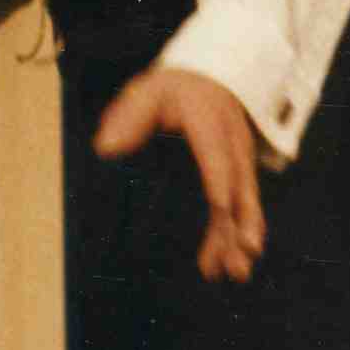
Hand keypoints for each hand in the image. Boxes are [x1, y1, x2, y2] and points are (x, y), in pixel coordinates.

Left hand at [93, 67, 267, 281]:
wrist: (209, 77)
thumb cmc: (172, 90)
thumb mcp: (147, 92)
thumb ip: (129, 118)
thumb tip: (105, 148)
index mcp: (209, 122)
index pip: (216, 158)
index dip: (219, 184)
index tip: (221, 212)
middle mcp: (232, 142)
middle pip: (238, 187)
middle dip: (241, 222)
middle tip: (243, 254)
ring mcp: (240, 158)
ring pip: (244, 201)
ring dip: (240, 237)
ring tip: (236, 273)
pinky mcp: (239, 172)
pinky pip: (241, 204)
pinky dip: (237, 233)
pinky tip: (228, 261)